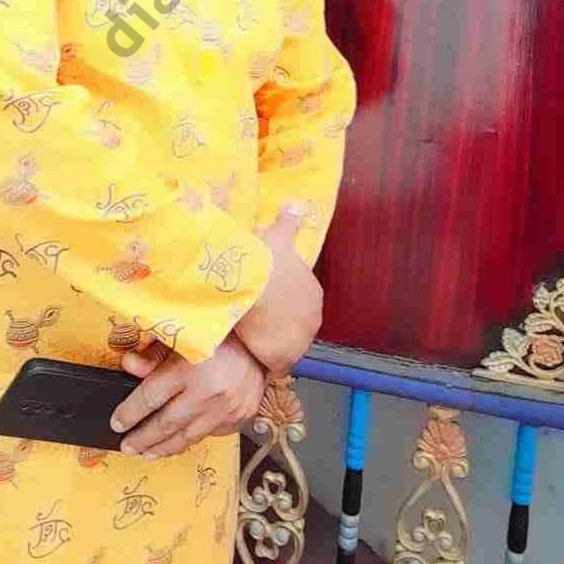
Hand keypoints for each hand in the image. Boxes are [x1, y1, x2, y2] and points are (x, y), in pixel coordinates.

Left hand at [109, 333, 264, 459]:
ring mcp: (226, 410)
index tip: (117, 423)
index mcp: (190, 368)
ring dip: (163, 447)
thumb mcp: (183, 338)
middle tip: (126, 446)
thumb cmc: (220, 335)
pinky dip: (189, 440)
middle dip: (142, 438)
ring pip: (186, 437)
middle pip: (166, 424)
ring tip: (146, 453)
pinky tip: (176, 442)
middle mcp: (208, 393)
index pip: (150, 397)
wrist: (262, 344)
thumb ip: (154, 355)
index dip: (129, 413)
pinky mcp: (238, 419)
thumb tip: (127, 365)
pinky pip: (207, 435)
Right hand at [234, 206, 321, 374]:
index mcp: (313, 292)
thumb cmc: (270, 264)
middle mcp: (313, 317)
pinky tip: (253, 351)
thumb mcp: (279, 239)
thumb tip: (296, 203)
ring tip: (250, 333)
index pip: (299, 299)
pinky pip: (276, 360)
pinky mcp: (285, 357)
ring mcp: (301, 340)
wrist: (259, 289)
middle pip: (293, 322)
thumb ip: (289, 223)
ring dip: (272, 339)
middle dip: (279, 320)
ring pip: (285, 341)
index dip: (282, 298)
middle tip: (256, 314)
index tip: (266, 297)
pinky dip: (266, 357)